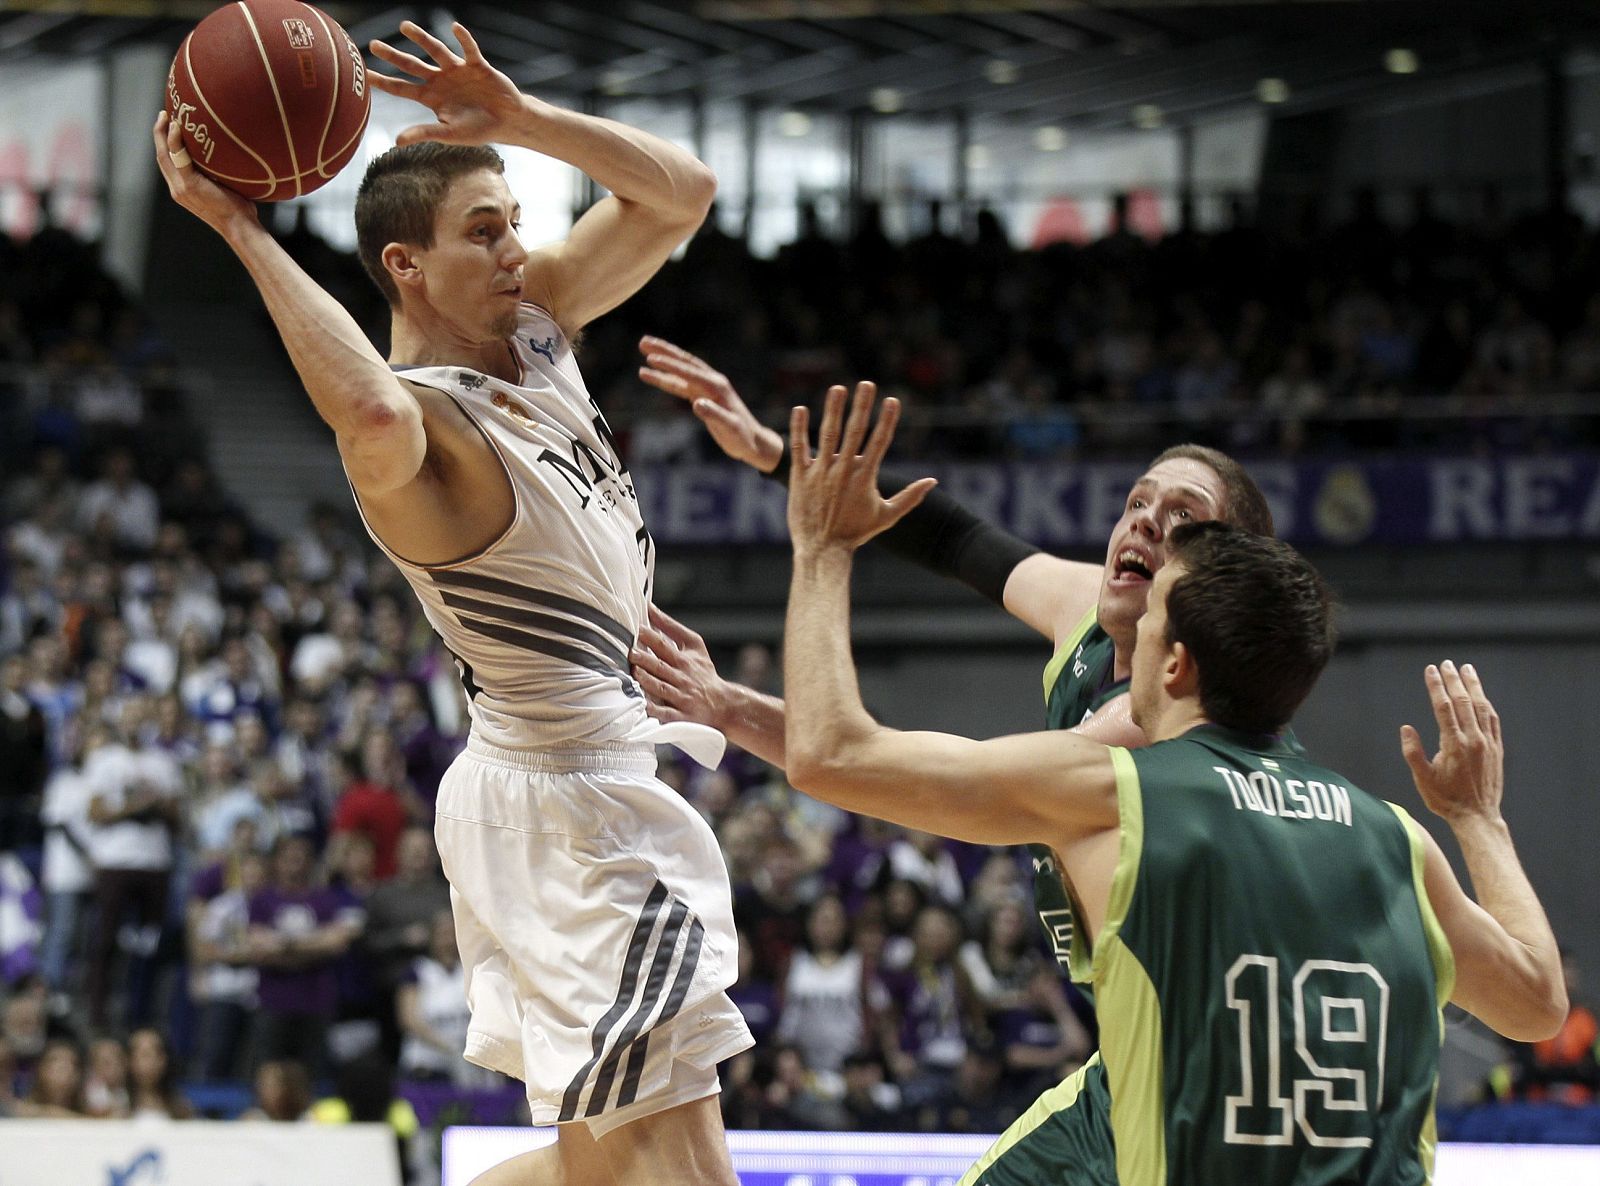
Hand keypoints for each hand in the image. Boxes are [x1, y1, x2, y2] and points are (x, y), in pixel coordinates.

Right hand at [152, 112, 258, 234]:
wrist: (240, 227)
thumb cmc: (240, 210)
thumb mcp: (226, 189)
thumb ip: (219, 174)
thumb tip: (231, 156)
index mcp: (183, 190)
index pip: (168, 164)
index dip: (165, 144)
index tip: (169, 125)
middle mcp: (177, 189)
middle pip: (161, 156)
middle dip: (159, 134)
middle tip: (164, 114)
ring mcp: (181, 188)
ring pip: (164, 155)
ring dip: (162, 133)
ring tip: (167, 115)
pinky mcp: (189, 186)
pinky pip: (178, 159)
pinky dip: (175, 141)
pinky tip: (177, 126)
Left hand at [368, 21, 527, 146]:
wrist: (508, 122)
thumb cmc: (479, 130)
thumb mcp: (450, 134)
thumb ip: (424, 133)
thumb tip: (396, 141)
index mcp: (431, 97)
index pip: (401, 88)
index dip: (382, 81)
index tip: (363, 75)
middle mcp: (440, 80)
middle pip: (411, 65)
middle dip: (393, 55)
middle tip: (374, 45)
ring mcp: (457, 71)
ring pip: (435, 50)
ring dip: (421, 38)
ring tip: (404, 27)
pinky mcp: (477, 65)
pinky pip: (469, 49)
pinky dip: (463, 39)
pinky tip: (455, 28)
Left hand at [631, 605, 728, 727]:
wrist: (723, 703)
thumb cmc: (703, 671)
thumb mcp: (694, 645)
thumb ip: (671, 627)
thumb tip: (649, 608)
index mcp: (684, 660)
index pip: (664, 646)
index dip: (650, 637)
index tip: (635, 628)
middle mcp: (682, 678)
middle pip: (660, 667)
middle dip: (645, 659)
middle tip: (630, 651)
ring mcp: (682, 698)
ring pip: (661, 688)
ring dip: (647, 680)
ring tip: (634, 672)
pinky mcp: (681, 716)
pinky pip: (665, 713)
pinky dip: (654, 709)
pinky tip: (642, 705)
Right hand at [637, 337, 783, 471]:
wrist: (753, 441)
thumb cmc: (742, 437)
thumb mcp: (729, 428)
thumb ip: (714, 415)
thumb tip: (697, 404)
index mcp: (717, 387)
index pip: (689, 373)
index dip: (670, 366)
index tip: (651, 359)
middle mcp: (712, 382)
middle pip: (684, 362)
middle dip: (663, 351)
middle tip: (643, 341)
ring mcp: (708, 387)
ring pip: (681, 369)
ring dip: (663, 360)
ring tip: (644, 350)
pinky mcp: (704, 395)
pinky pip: (681, 383)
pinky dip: (667, 377)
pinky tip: (653, 374)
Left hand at [788, 383, 935, 554]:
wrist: (822, 550)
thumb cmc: (856, 534)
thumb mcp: (887, 516)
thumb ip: (910, 497)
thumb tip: (933, 481)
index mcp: (865, 477)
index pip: (879, 441)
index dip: (887, 419)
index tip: (893, 400)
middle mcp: (843, 470)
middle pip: (855, 431)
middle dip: (862, 405)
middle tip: (867, 383)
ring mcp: (820, 472)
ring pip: (828, 434)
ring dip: (833, 410)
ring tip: (838, 388)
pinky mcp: (800, 477)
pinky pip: (799, 448)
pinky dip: (799, 428)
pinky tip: (801, 408)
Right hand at [1400, 661, 1503, 823]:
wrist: (1478, 817)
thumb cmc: (1446, 800)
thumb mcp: (1422, 780)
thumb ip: (1413, 753)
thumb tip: (1406, 728)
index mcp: (1454, 745)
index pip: (1443, 707)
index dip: (1436, 686)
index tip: (1430, 671)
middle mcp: (1473, 740)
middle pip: (1463, 701)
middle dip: (1454, 680)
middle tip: (1446, 663)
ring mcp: (1488, 743)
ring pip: (1481, 707)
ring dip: (1473, 686)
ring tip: (1467, 669)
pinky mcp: (1497, 749)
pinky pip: (1492, 720)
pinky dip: (1486, 704)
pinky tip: (1481, 696)